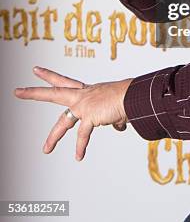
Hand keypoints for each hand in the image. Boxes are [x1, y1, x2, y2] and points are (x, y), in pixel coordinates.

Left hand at [14, 67, 133, 160]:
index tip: (36, 70)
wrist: (135, 96)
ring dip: (53, 137)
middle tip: (17, 91)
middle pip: (53, 93)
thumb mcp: (116, 107)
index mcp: (88, 91)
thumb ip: (113, 117)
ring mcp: (85, 104)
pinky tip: (79, 156)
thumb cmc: (129, 98)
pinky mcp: (90, 115)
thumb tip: (118, 127)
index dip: (49, 76)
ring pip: (63, 121)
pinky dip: (82, 146)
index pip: (65, 82)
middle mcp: (83, 95)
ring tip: (45, 150)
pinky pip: (83, 135)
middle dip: (34, 93)